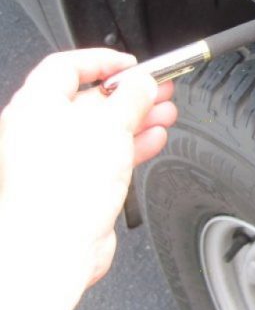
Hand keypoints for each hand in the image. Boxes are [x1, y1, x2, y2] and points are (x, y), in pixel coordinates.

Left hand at [0, 49, 176, 309]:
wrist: (54, 248)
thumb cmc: (63, 188)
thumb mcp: (111, 125)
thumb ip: (132, 97)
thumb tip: (143, 82)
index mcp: (35, 107)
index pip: (67, 67)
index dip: (103, 61)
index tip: (133, 64)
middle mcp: (39, 131)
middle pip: (90, 99)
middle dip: (130, 94)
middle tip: (160, 89)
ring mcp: (56, 160)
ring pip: (101, 130)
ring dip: (137, 119)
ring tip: (165, 113)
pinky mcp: (72, 185)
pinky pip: (105, 156)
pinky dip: (131, 145)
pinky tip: (153, 141)